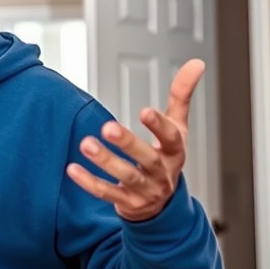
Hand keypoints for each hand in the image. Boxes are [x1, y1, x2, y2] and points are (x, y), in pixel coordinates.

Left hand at [66, 59, 204, 221]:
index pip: (172, 138)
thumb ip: (181, 96)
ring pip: (126, 177)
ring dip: (105, 161)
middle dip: (128, 144)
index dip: (160, 125)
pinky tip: (73, 169)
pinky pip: (107, 194)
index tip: (145, 111)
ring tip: (86, 144)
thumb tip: (197, 63)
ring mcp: (145, 190)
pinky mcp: (127, 204)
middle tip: (107, 127)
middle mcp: (162, 173)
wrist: (162, 205)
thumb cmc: (165, 157)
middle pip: (148, 159)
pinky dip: (90, 183)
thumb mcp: (177, 128)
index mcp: (175, 152)